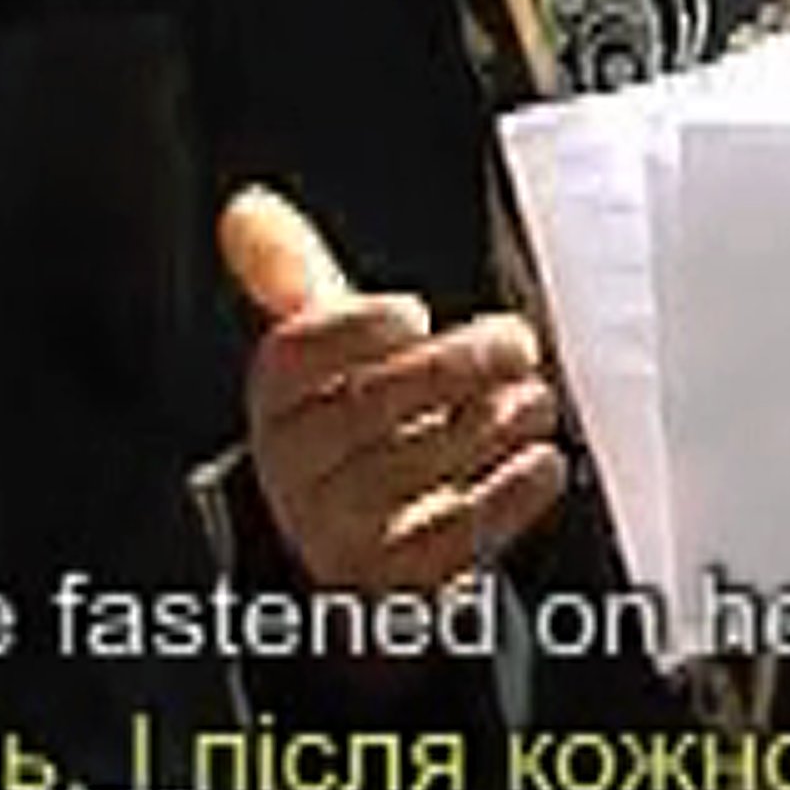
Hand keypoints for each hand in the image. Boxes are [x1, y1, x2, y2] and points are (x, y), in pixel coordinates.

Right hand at [224, 185, 566, 598]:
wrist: (361, 545)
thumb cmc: (356, 424)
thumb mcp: (325, 351)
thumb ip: (294, 277)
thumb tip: (248, 208)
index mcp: (277, 397)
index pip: (296, 356)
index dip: (354, 330)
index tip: (412, 313)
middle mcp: (296, 465)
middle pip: (367, 406)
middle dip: (453, 369)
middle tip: (515, 346)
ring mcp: (341, 529)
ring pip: (414, 469)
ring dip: (492, 425)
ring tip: (535, 399)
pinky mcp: (394, 581)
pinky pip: (451, 539)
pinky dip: (508, 497)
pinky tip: (542, 464)